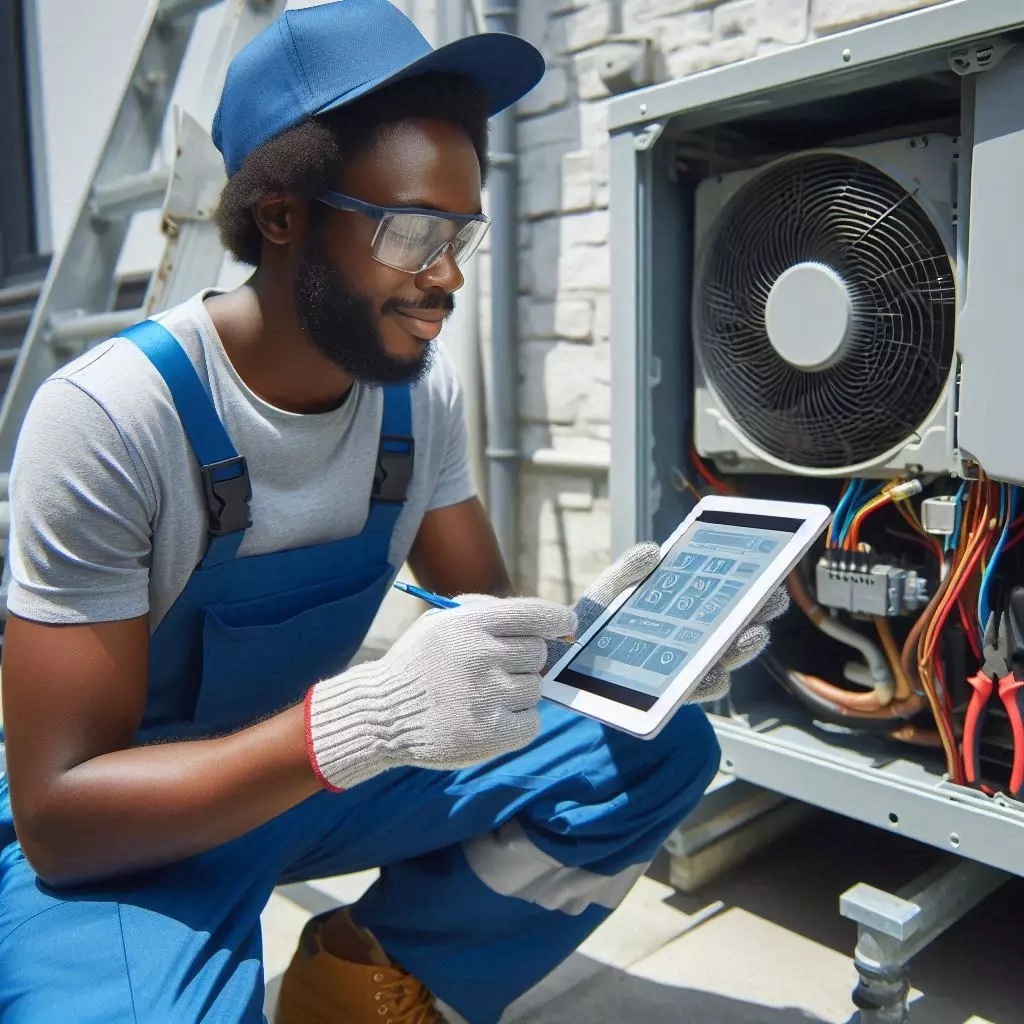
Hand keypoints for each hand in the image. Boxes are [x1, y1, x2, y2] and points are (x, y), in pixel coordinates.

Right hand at [306, 595, 576, 789]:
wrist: (382, 714)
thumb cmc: (419, 663)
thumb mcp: (441, 621)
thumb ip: (486, 612)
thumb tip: (542, 619)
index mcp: (471, 624)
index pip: (534, 615)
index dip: (557, 619)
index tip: (566, 624)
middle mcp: (483, 656)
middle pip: (538, 653)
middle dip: (524, 659)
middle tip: (496, 669)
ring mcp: (489, 696)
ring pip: (535, 689)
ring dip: (518, 692)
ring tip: (483, 696)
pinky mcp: (492, 734)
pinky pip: (532, 722)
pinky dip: (518, 722)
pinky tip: (490, 718)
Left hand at [544, 543, 788, 702]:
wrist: (555, 662)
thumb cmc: (586, 627)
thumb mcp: (606, 592)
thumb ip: (627, 570)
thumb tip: (654, 550)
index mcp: (680, 617)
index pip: (722, 604)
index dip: (749, 592)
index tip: (770, 575)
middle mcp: (686, 646)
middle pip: (731, 632)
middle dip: (756, 616)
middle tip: (772, 600)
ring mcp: (677, 672)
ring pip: (720, 663)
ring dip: (740, 650)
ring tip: (753, 633)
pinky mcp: (661, 696)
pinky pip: (692, 692)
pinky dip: (707, 682)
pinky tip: (715, 670)